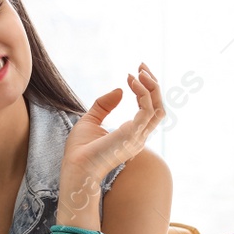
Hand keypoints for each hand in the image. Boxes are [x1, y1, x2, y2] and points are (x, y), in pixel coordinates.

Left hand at [59, 64, 164, 215]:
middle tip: (142, 66)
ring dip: (151, 86)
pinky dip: (142, 92)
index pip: (149, 110)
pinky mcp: (132, 134)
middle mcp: (139, 136)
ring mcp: (138, 136)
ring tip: (139, 71)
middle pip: (158, 107)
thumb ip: (104, 105)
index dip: (145, 91)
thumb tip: (119, 89)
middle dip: (153, 85)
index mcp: (132, 135)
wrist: (75, 168)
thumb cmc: (80, 150)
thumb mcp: (90, 120)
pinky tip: (131, 81)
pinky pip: (146, 109)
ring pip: (158, 107)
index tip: (134, 73)